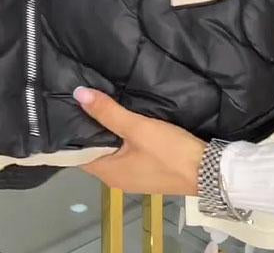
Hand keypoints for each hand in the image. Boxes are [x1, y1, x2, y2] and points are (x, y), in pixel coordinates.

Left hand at [74, 87, 205, 194]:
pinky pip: (123, 151)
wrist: (210, 170)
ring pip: (109, 150)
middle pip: (93, 150)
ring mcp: (132, 175)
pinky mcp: (145, 169)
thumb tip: (78, 94)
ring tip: (94, 102)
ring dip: (104, 130)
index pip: (77, 153)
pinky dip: (119, 136)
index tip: (64, 108)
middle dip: (87, 127)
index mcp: (109, 173)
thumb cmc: (169, 152)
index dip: (70, 132)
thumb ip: (108, 112)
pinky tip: (119, 117)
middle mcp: (116, 178)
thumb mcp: (138, 127)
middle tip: (77, 99)